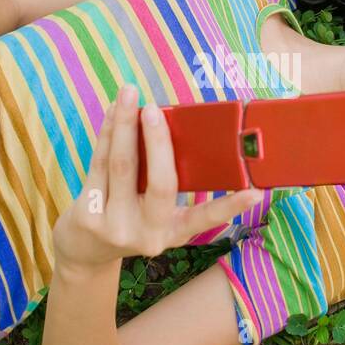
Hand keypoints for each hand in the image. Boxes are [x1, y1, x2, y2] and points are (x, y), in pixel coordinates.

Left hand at [52, 85, 261, 271]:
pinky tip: (112, 112)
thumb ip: (167, 181)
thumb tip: (176, 126)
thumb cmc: (133, 217)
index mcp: (175, 232)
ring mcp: (117, 226)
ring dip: (124, 124)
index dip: (231, 206)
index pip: (207, 219)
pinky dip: (107, 133)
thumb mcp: (158, 214)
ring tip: (128, 94)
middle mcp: (149, 233)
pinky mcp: (89, 216)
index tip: (256, 193)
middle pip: (160, 183)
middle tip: (154, 108)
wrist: (87, 250)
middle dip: (157, 141)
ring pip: (121, 165)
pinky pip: (100, 164)